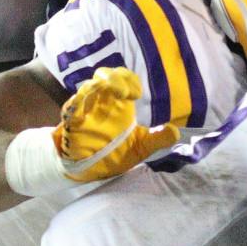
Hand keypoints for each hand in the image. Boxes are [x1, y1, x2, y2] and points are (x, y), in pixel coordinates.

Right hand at [53, 65, 179, 181]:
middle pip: (103, 76)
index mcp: (119, 104)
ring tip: (107, 97)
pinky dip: (76, 105)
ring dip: (96, 88)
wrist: (90, 169)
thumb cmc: (114, 154)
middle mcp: (102, 102)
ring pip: (87, 88)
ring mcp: (85, 110)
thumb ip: (157, 140)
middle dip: (113, 78)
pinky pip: (70, 108)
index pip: (123, 79)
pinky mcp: (71, 122)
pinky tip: (84, 111)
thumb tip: (176, 132)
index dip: (129, 79)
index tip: (137, 93)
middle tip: (124, 92)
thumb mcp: (140, 148)